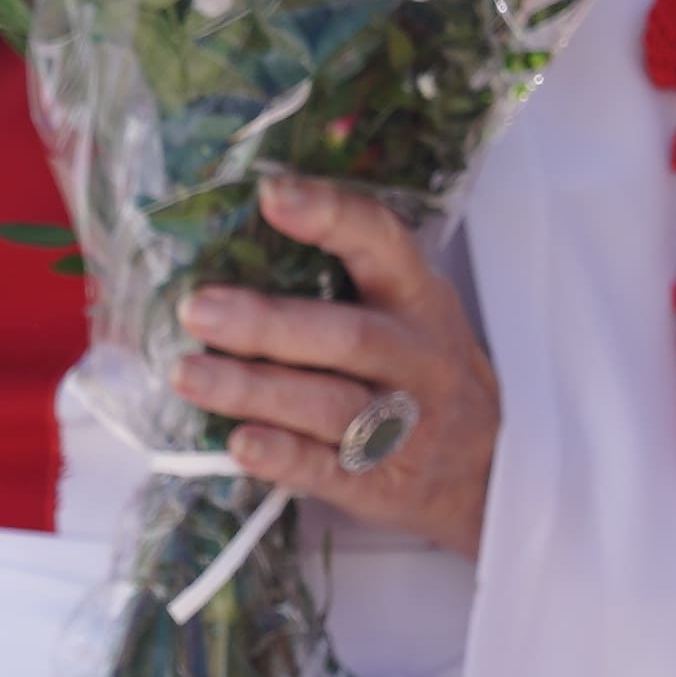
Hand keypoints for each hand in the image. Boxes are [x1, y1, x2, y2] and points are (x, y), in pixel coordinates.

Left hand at [176, 173, 498, 560]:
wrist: (487, 470)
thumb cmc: (417, 371)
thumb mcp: (404, 311)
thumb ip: (340, 279)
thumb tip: (220, 243)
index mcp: (417, 298)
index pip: (382, 244)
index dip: (330, 217)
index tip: (272, 194)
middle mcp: (417, 357)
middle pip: (347, 337)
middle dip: (268, 323)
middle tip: (198, 309)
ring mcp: (404, 424)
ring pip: (329, 404)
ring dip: (254, 390)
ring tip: (188, 374)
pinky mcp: (381, 482)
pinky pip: (328, 470)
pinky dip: (282, 456)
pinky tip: (237, 443)